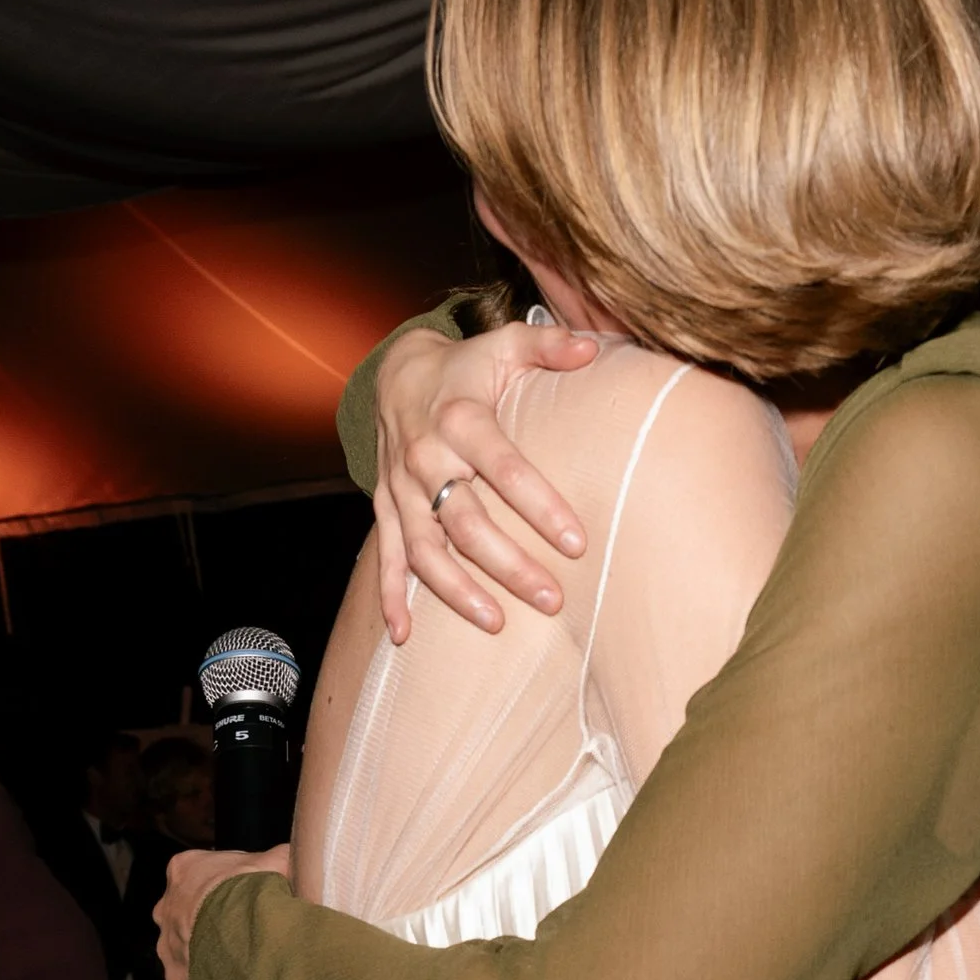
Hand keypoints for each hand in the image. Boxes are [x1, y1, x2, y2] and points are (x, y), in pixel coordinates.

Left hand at [157, 844, 288, 979]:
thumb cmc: (251, 890)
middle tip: (241, 926)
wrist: (241, 929)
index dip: (224, 883)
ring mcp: (167, 940)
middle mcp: (166, 904)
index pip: (199, 873)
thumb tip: (297, 856)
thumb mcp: (276, 860)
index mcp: (184, 869)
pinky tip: (231, 975)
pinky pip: (190, 975)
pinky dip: (207, 977)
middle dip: (210, 918)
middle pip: (187, 910)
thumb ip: (279, 856)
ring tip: (238, 954)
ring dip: (206, 948)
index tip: (244, 894)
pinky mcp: (174, 971)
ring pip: (186, 944)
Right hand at [372, 320, 596, 644]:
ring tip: (497, 622)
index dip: (539, 506)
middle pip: (466, 522)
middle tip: (551, 598)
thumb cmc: (466, 367)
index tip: (576, 542)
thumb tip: (595, 347)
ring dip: (457, 590)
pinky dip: (389, 596)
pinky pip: (385, 556)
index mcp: (460, 420)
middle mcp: (425, 458)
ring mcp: (400, 488)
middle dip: (509, 564)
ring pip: (425, 549)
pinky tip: (404, 635)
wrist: (396, 373)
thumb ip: (549, 346)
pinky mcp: (385, 507)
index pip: (504, 468)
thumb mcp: (506, 345)